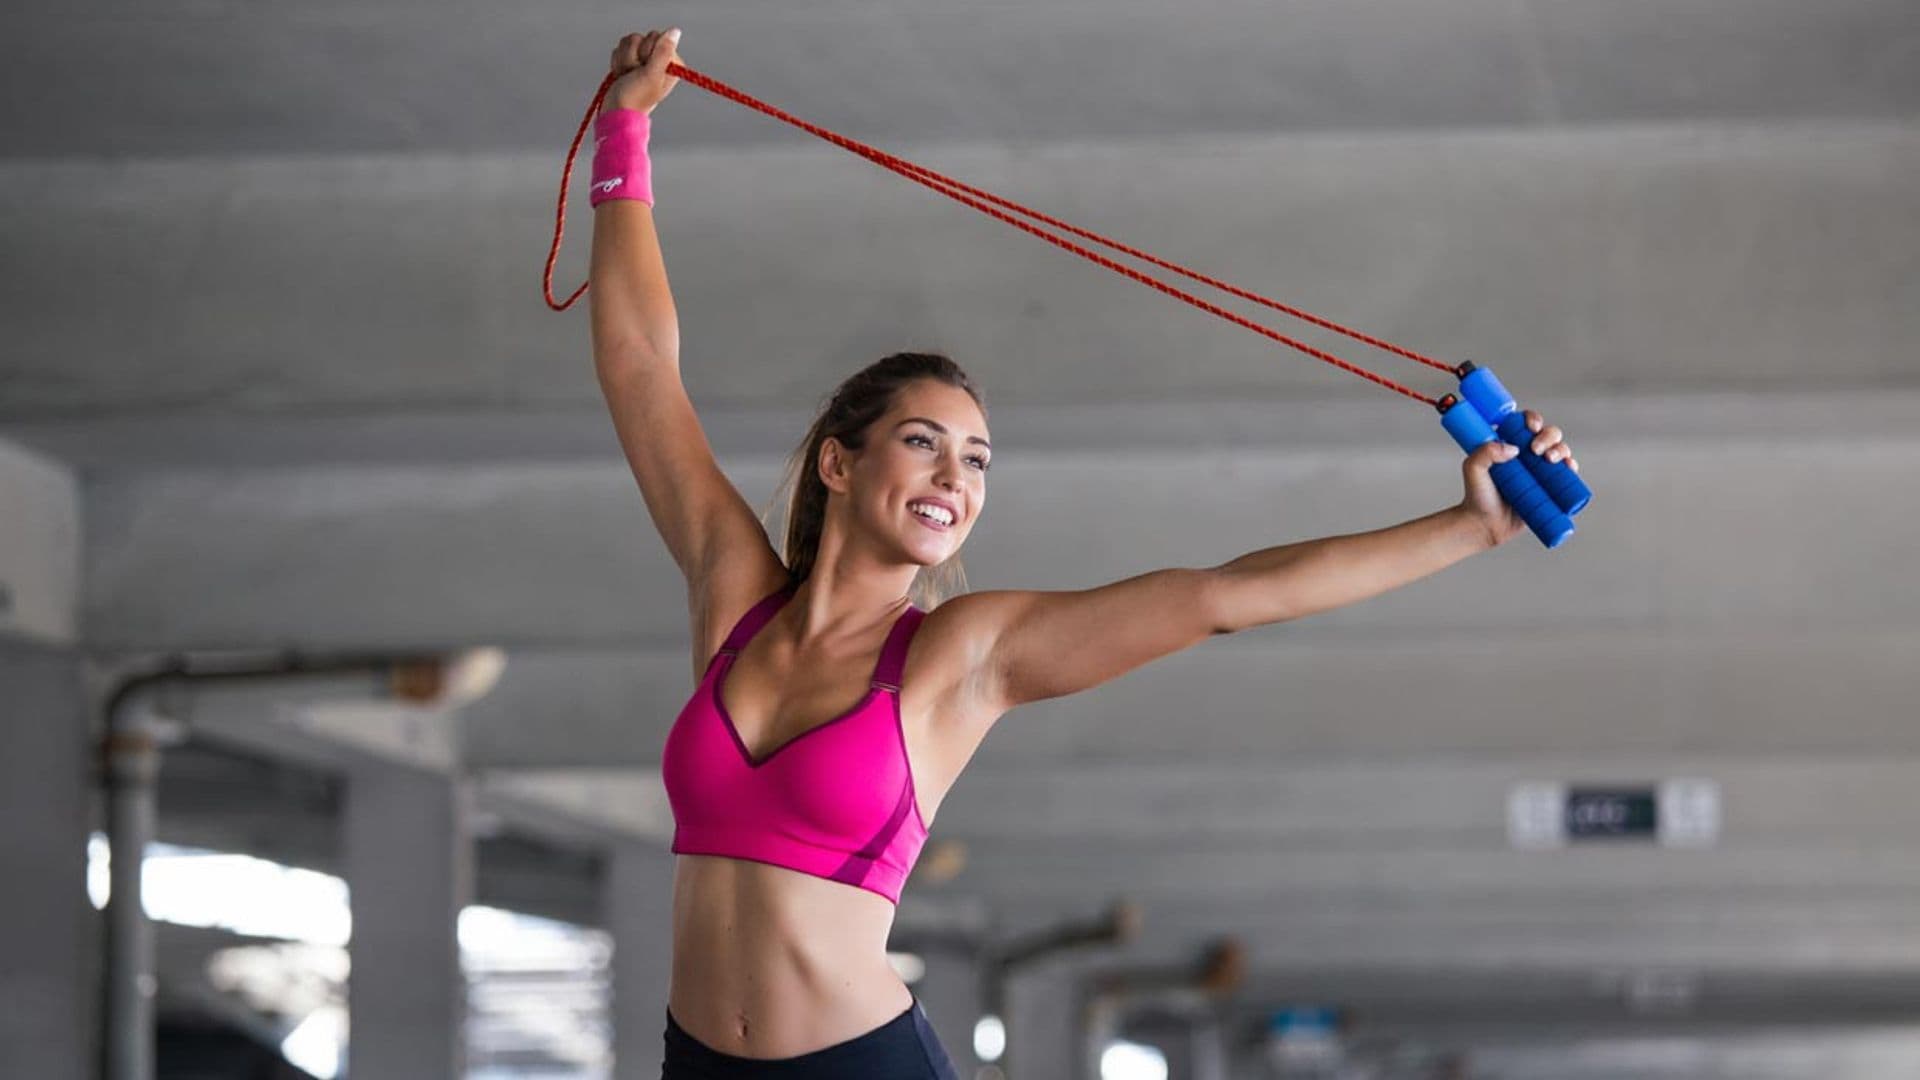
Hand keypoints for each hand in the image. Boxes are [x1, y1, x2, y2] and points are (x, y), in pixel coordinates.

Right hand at [606, 28, 682, 113]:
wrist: (615, 110)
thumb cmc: (635, 97)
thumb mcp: (652, 74)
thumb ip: (663, 51)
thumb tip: (676, 31)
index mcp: (671, 62)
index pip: (658, 37)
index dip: (647, 51)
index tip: (645, 68)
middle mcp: (659, 59)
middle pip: (642, 37)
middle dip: (633, 56)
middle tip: (634, 74)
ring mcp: (644, 60)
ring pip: (629, 41)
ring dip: (624, 60)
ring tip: (627, 76)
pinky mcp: (630, 60)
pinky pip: (620, 48)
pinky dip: (617, 62)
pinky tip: (621, 74)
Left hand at [1458, 409, 1577, 546]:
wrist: (1486, 525)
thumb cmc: (1477, 496)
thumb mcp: (1473, 469)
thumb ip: (1484, 453)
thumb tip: (1514, 448)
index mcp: (1509, 443)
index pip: (1525, 423)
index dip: (1533, 420)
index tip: (1531, 428)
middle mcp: (1527, 454)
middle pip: (1548, 434)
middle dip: (1548, 436)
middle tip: (1536, 450)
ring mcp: (1540, 470)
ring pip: (1560, 450)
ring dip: (1561, 449)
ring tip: (1550, 460)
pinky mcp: (1550, 487)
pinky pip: (1567, 474)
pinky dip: (1572, 466)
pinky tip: (1569, 467)